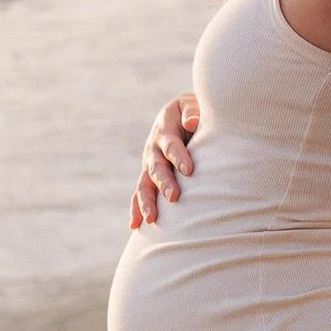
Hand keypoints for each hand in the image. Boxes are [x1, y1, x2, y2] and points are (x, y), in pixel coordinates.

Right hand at [129, 93, 199, 227]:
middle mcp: (153, 149)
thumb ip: (193, 111)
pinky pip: (140, 193)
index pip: (171, 145)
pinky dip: (136, 209)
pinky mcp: (149, 176)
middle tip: (174, 197)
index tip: (189, 170)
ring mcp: (149, 164)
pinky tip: (135, 226)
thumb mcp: (192, 105)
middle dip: (164, 183)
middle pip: (156, 168)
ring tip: (151, 218)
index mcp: (165, 130)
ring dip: (147, 201)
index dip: (179, 157)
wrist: (182, 115)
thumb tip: (192, 122)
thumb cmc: (194, 111)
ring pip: (144, 184)